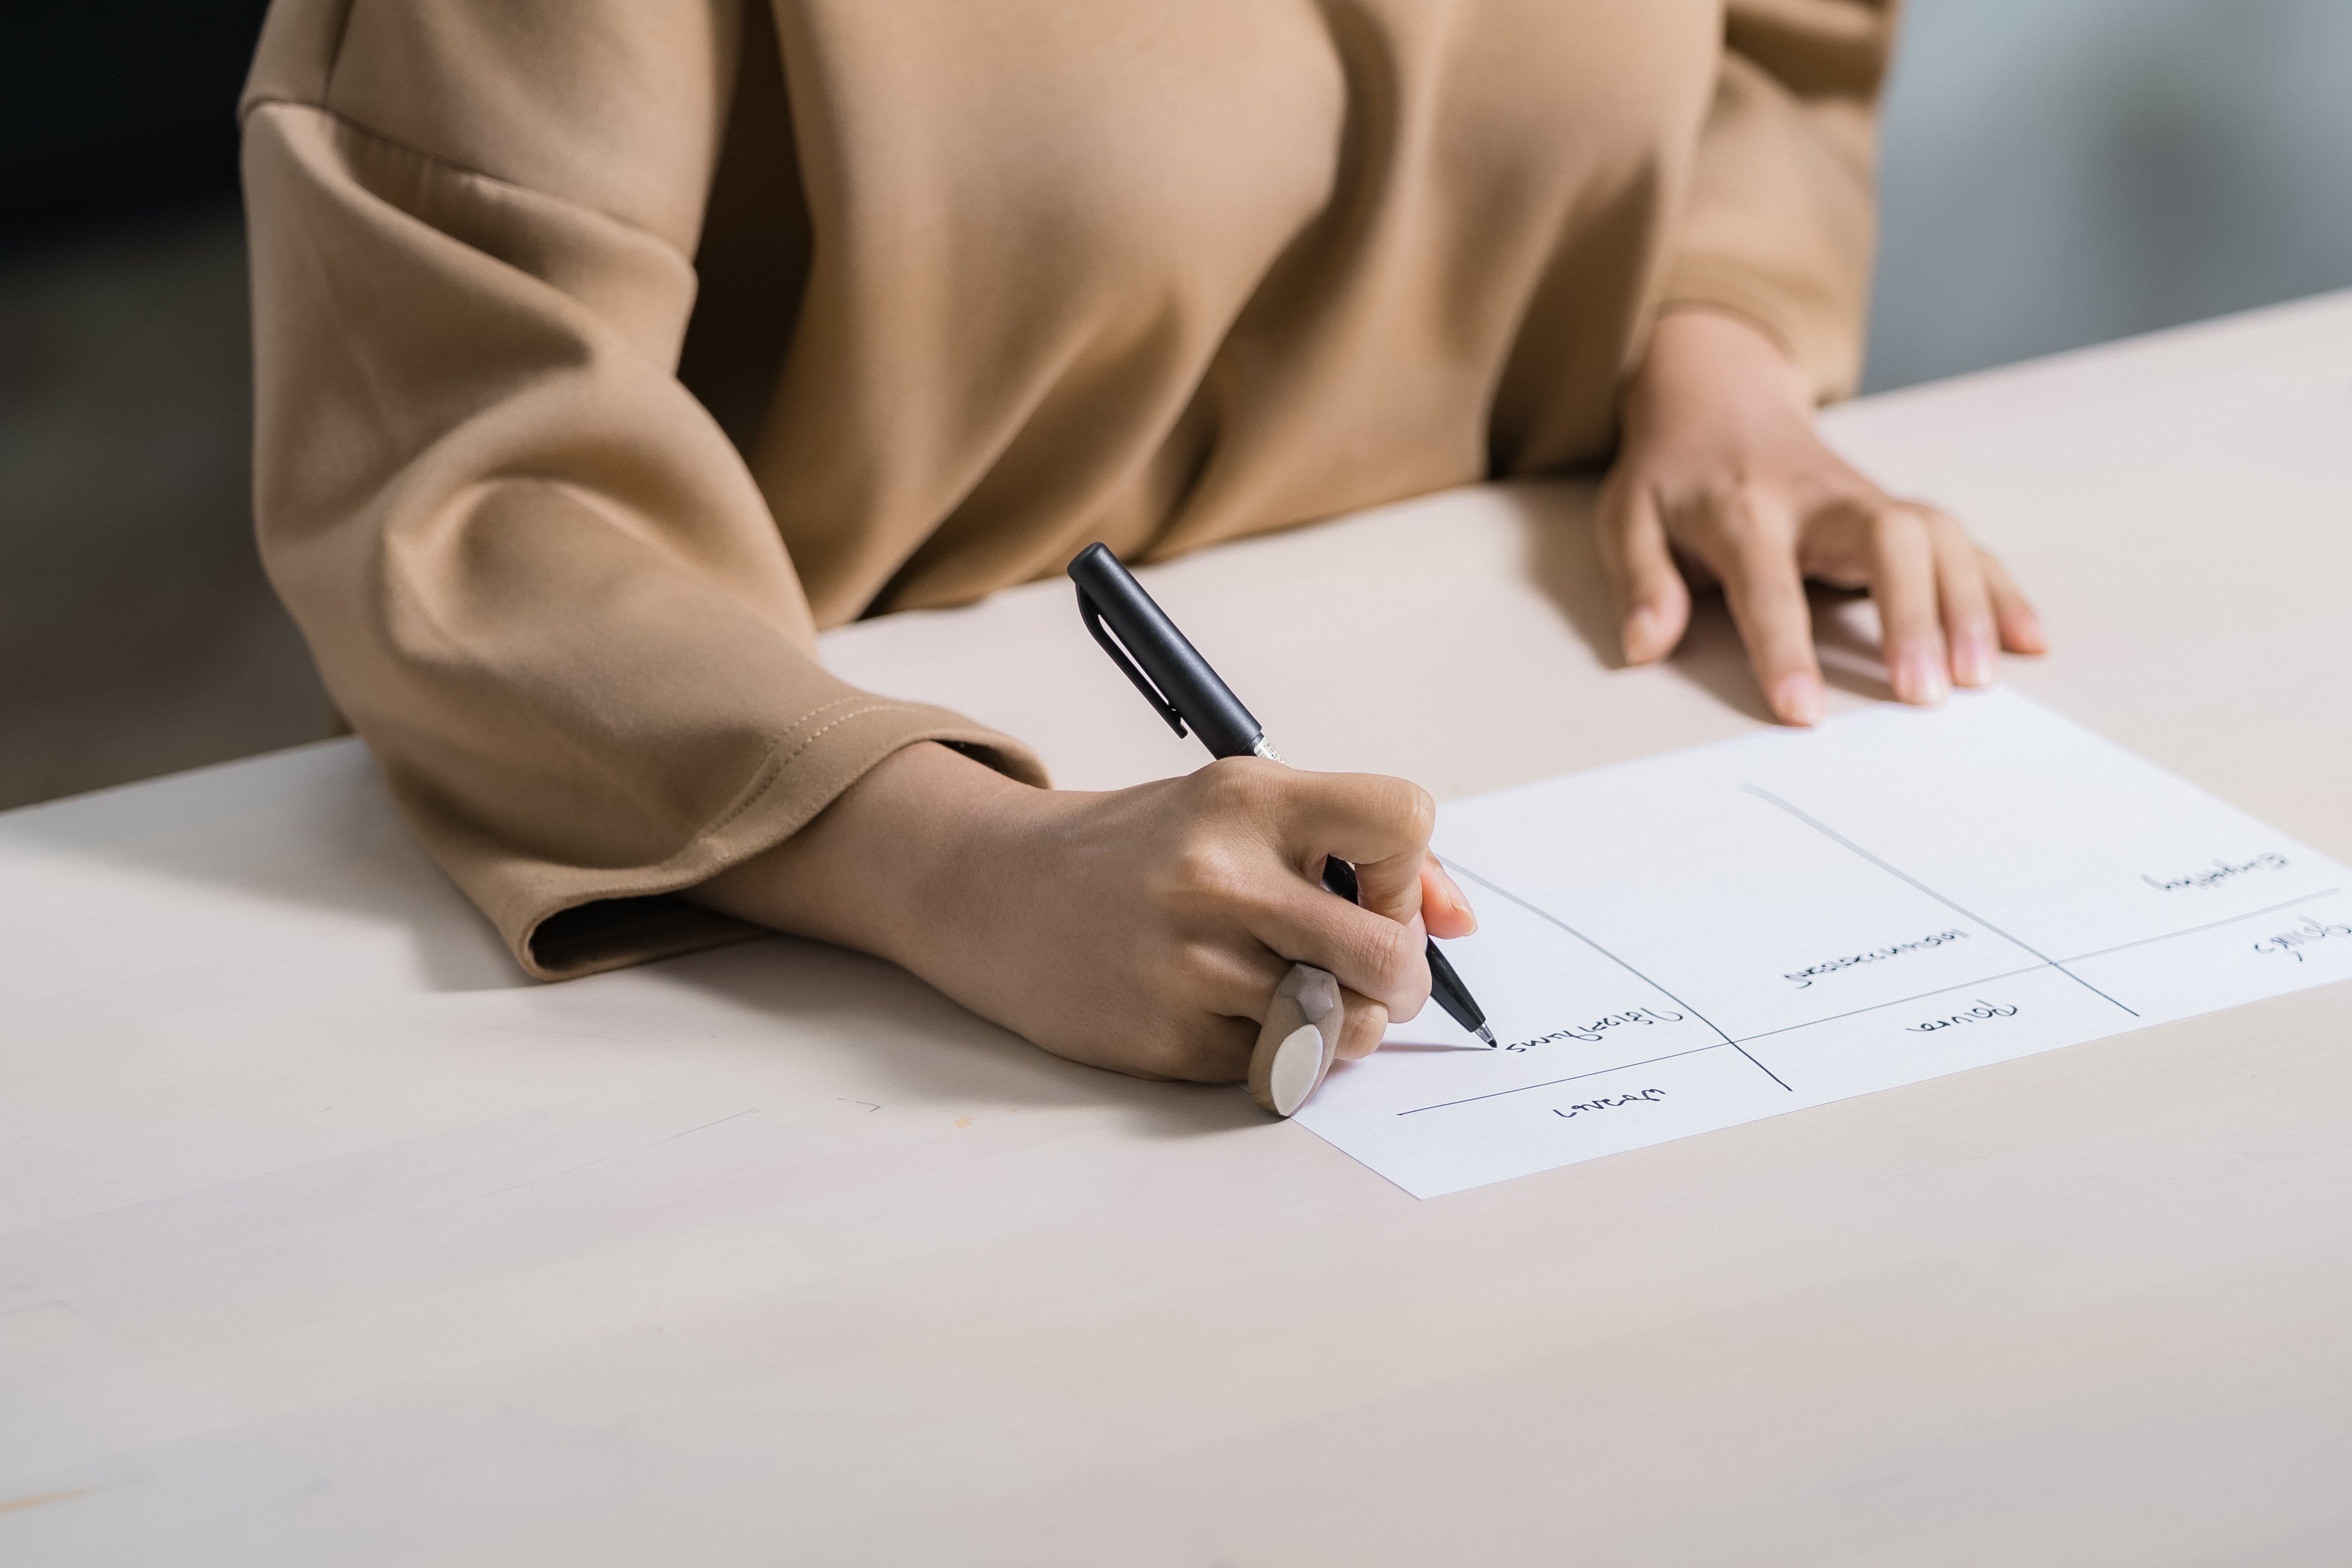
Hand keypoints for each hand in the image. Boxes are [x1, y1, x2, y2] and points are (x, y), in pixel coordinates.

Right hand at [690, 742, 1478, 1081]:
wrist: (991, 890)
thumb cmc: (1138, 848)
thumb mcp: (1235, 811)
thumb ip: (1352, 849)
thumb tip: (1461, 925)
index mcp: (1247, 798)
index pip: (1404, 823)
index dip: (1410, 872)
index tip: (1372, 889)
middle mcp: (1218, 876)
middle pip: (1390, 955)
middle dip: (1402, 979)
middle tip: (1371, 977)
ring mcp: (1188, 964)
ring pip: (1342, 1028)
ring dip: (1345, 1028)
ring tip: (1305, 1001)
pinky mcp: (1162, 1038)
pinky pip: (1275, 1068)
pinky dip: (1277, 1054)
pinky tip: (1234, 1019)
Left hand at [1598, 310, 2045, 724]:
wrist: (1718, 398)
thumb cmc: (1671, 475)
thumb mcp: (1627, 517)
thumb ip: (1641, 580)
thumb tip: (1645, 645)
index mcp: (1743, 508)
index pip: (1769, 582)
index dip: (1786, 648)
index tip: (1804, 711)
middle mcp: (1820, 499)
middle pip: (1887, 540)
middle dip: (1911, 614)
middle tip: (1923, 694)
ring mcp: (1869, 500)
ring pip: (1938, 537)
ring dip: (1967, 606)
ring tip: (1978, 680)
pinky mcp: (1899, 512)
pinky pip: (1962, 546)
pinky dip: (1998, 590)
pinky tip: (2028, 641)